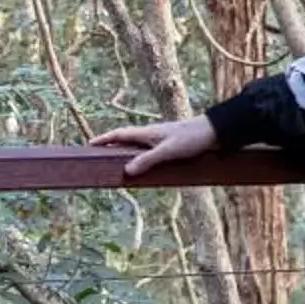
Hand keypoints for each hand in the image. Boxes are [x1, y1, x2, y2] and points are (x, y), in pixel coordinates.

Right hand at [93, 114, 217, 175]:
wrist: (214, 132)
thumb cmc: (192, 138)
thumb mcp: (168, 151)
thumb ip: (147, 160)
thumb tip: (126, 171)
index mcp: (147, 133)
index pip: (119, 134)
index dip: (104, 139)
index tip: (90, 145)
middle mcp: (151, 134)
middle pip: (125, 139)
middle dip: (111, 146)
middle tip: (99, 155)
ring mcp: (160, 139)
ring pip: (137, 146)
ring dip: (126, 152)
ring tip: (116, 163)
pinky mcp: (170, 145)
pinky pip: (149, 152)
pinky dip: (140, 157)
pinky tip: (143, 166)